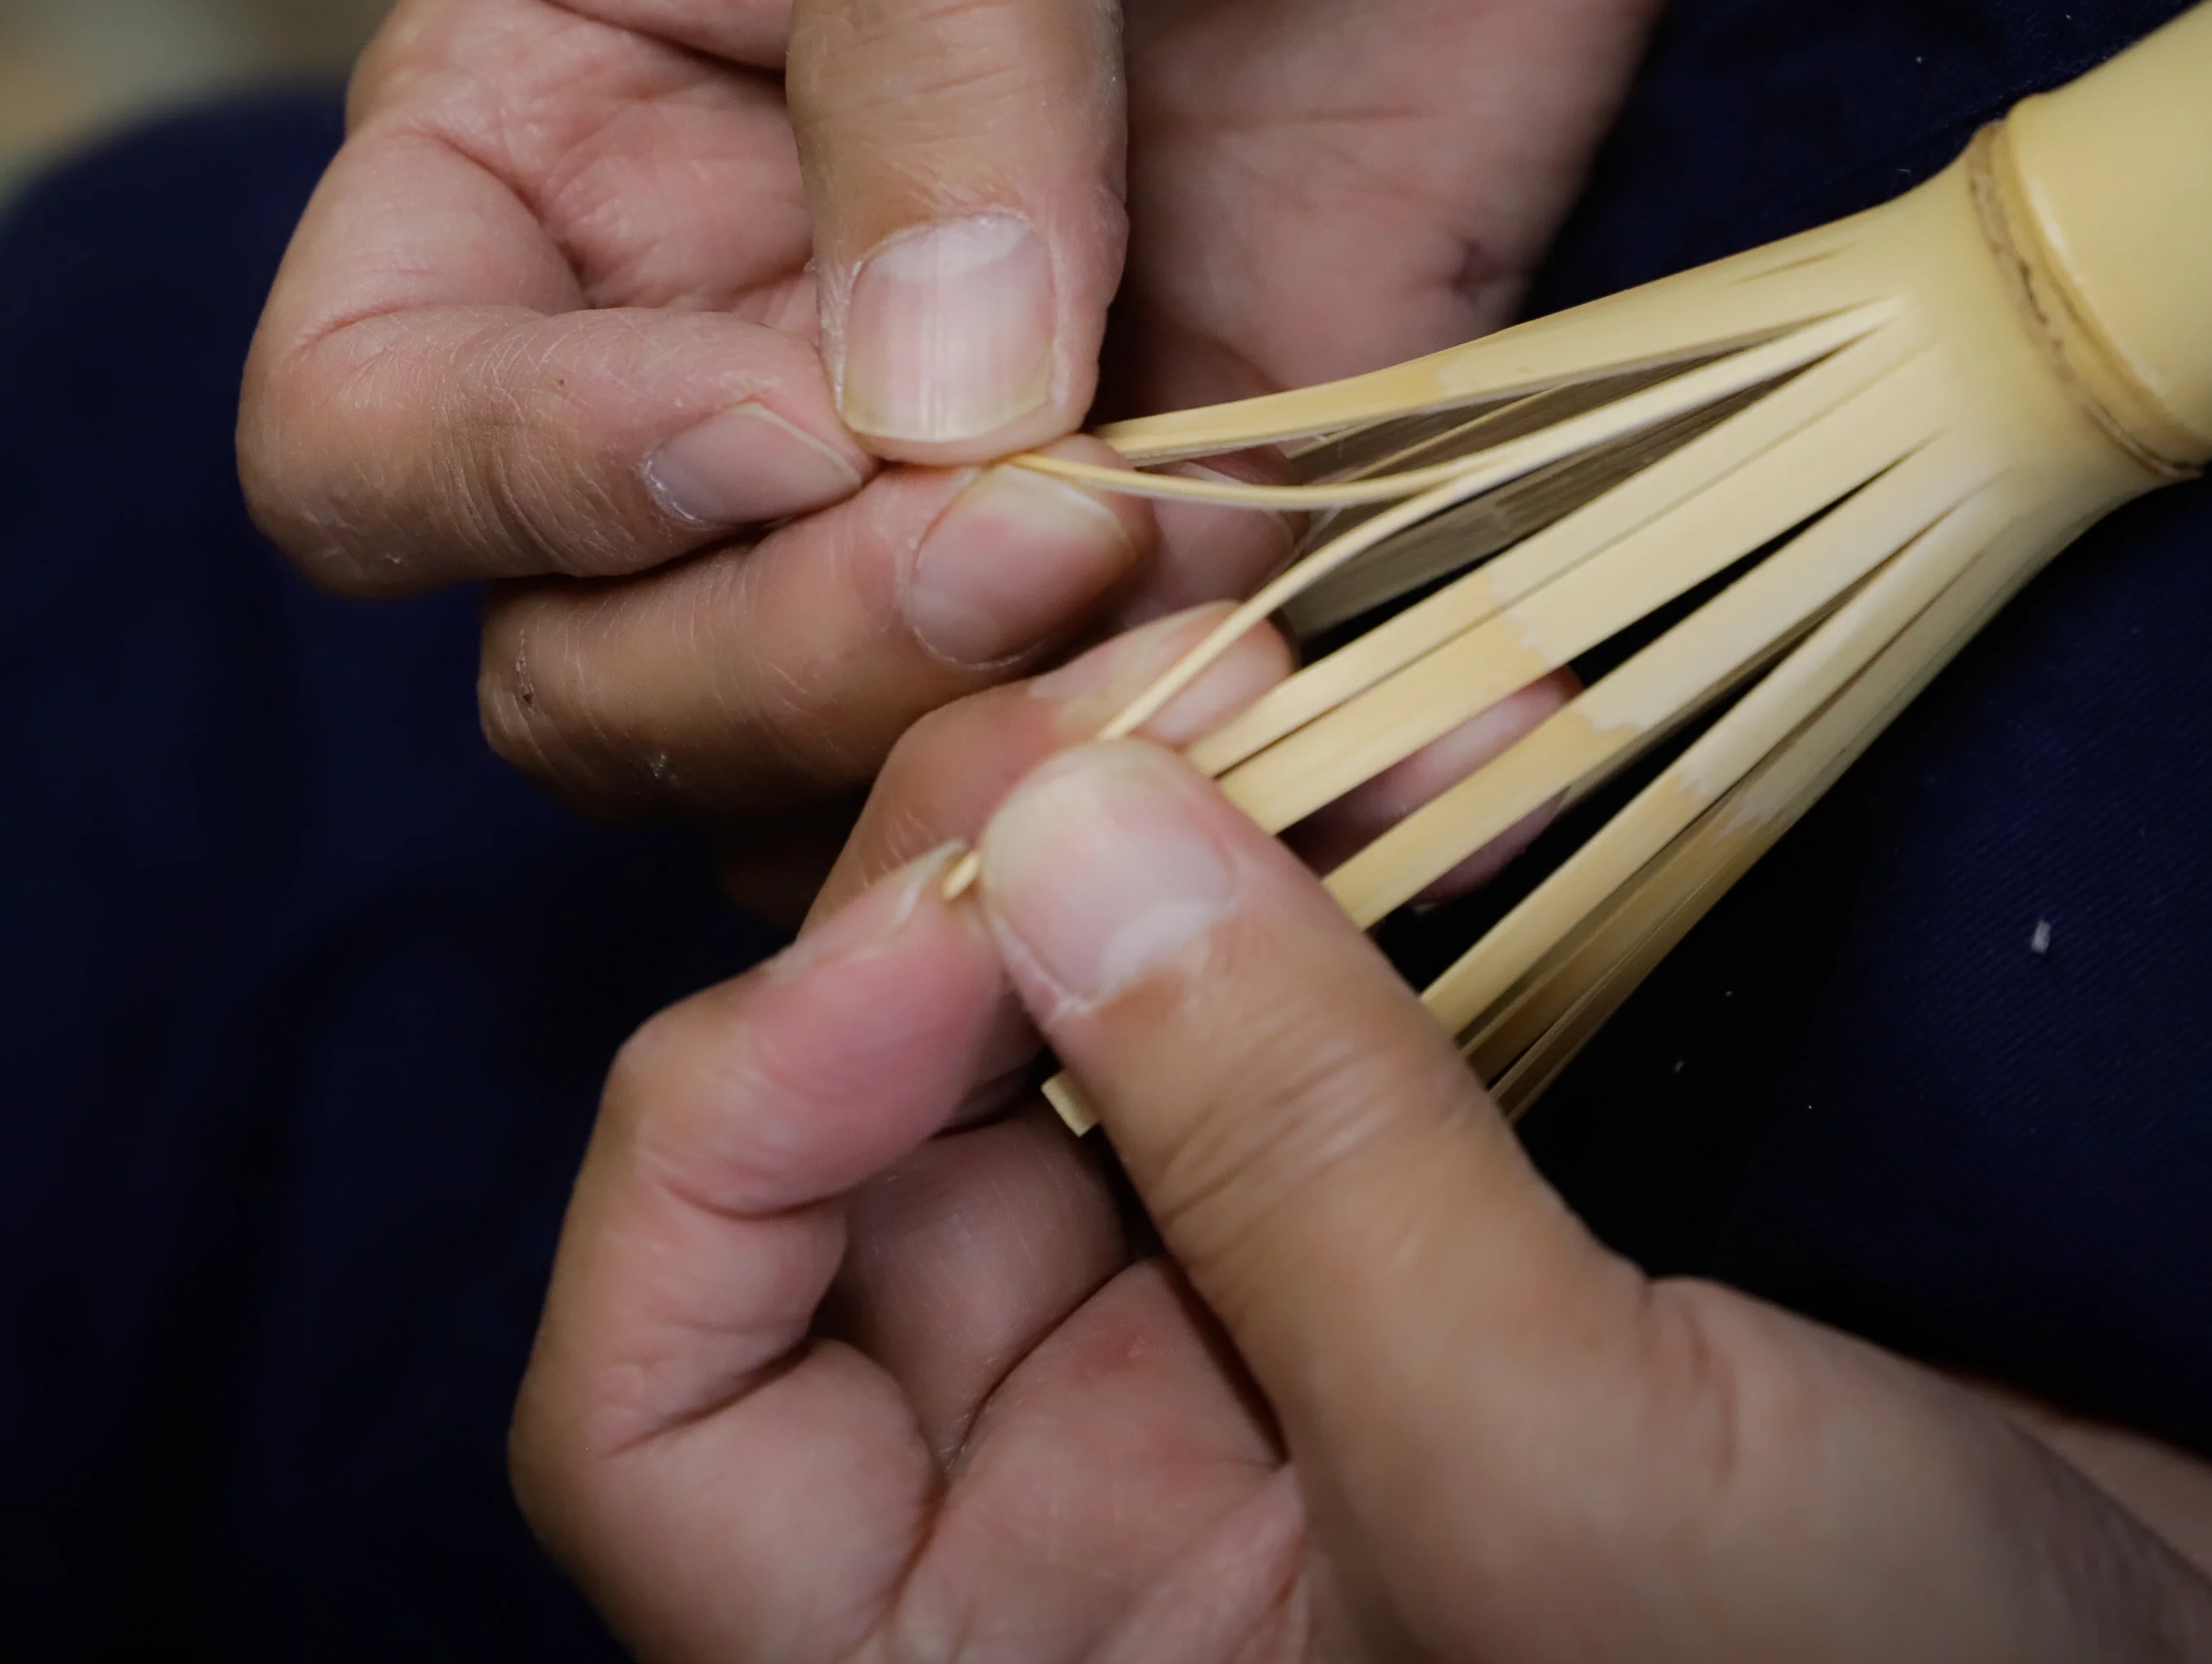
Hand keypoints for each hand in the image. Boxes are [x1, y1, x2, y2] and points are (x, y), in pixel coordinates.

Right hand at [237, 0, 1725, 869]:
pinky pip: (1149, 713)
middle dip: (788, 660)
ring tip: (1211, 630)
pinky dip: (1244, 763)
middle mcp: (708, 329)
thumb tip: (921, 406)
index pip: (372, 438)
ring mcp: (958, 444)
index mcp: (546, 130)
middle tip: (1048, 532)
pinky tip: (1377, 717)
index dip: (530, 489)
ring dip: (992, 759)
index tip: (783, 419)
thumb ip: (927, 40)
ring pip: (846, 758)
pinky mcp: (1203, 481)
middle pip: (598, 666)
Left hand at [514, 619, 2211, 1662]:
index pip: (661, 1408)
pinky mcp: (1403, 1241)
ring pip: (1074, 1032)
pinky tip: (1458, 716)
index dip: (732, 1130)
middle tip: (1158, 671)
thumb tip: (1055, 833)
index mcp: (989, 1663)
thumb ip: (1289, 1164)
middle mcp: (1061, 1523)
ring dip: (1175, 819)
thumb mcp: (1550, 1494)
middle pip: (859, 1140)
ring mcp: (1233, 1368)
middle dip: (976, 876)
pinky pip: (1291, 1004)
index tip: (939, 921)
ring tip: (1320, 648)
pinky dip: (1348, 853)